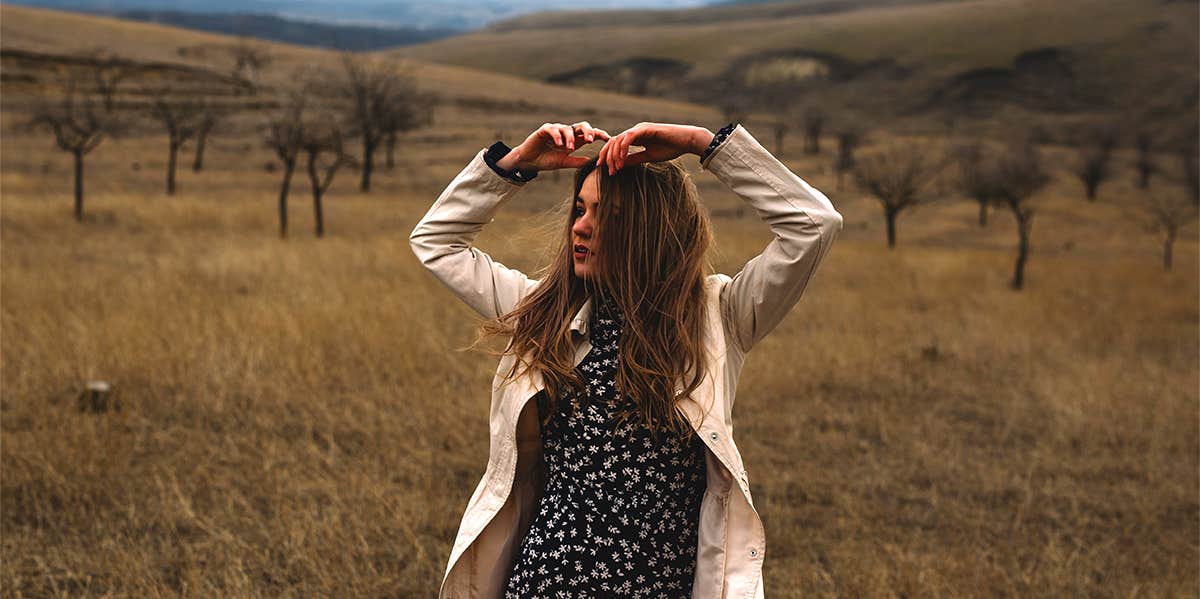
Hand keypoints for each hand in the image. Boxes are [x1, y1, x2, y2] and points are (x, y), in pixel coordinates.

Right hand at [498, 122, 610, 172]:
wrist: (529, 162)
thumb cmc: (547, 161)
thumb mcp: (564, 163)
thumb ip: (577, 161)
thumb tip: (592, 162)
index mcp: (574, 140)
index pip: (589, 134)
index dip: (599, 134)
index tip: (607, 138)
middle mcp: (567, 133)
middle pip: (582, 126)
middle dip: (588, 131)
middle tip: (590, 139)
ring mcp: (556, 130)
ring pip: (568, 128)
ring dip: (570, 138)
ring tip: (569, 148)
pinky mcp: (545, 130)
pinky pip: (554, 129)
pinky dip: (558, 136)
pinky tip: (560, 144)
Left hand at [596, 122, 713, 174]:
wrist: (686, 141)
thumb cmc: (670, 148)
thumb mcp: (648, 157)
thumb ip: (634, 159)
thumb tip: (621, 165)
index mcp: (635, 137)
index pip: (616, 145)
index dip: (609, 157)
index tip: (607, 171)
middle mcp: (635, 131)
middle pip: (613, 141)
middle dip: (608, 156)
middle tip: (607, 170)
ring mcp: (640, 128)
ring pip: (619, 139)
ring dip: (615, 154)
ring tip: (616, 167)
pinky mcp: (646, 128)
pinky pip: (629, 137)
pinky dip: (624, 147)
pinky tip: (623, 158)